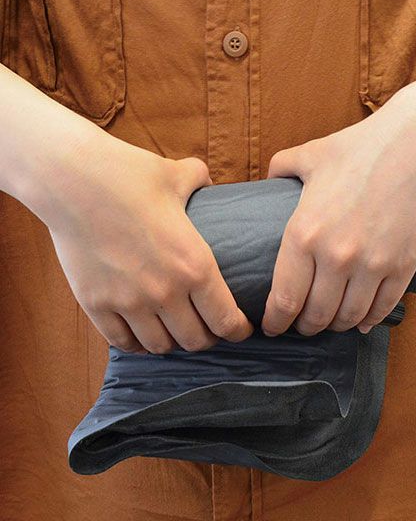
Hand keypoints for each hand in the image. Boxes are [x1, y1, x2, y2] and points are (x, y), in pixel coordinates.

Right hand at [45, 133, 253, 353]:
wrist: (70, 178)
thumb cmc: (128, 174)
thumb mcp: (175, 174)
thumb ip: (198, 179)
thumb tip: (206, 180)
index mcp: (194, 265)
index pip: (226, 320)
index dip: (238, 331)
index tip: (240, 329)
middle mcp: (166, 292)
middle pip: (195, 340)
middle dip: (208, 338)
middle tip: (207, 328)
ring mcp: (128, 302)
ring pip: (159, 346)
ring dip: (172, 343)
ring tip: (174, 331)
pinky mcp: (96, 303)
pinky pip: (121, 341)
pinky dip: (135, 343)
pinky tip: (140, 334)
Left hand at [260, 73, 415, 336]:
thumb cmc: (360, 148)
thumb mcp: (310, 155)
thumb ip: (281, 169)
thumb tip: (269, 179)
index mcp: (304, 233)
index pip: (284, 299)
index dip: (275, 321)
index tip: (272, 326)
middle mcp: (336, 257)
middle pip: (315, 316)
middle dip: (304, 328)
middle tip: (300, 326)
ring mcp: (372, 266)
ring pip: (348, 318)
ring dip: (335, 327)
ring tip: (328, 322)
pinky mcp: (403, 267)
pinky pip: (382, 308)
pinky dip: (368, 320)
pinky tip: (360, 321)